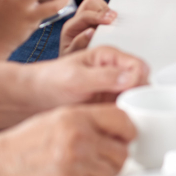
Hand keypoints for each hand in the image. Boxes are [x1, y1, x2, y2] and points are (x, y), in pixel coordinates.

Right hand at [0, 104, 135, 175]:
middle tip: (100, 156)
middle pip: (122, 150)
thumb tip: (123, 127)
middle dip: (115, 154)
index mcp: (76, 117)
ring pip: (113, 170)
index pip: (122, 119)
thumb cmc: (26, 144)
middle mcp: (78, 139)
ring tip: (83, 167)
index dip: (128, 130)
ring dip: (104, 171)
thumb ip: (91, 120)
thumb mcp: (59, 118)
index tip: (126, 135)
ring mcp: (75, 164)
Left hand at [31, 46, 148, 109]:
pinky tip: (114, 119)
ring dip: (132, 105)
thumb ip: (103, 77)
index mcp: (109, 56)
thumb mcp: (75, 78)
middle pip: (142, 81)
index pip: (138, 66)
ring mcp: (113, 86)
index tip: (129, 94)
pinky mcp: (110, 102)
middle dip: (138, 94)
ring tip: (118, 113)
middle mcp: (114, 70)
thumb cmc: (49, 82)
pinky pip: (127, 107)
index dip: (138, 81)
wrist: (33, 97)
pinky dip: (125, 113)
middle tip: (125, 106)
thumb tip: (130, 78)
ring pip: (137, 95)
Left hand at [60, 0, 116, 54]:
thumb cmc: (74, 59)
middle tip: (113, 19)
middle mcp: (78, 20)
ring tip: (113, 20)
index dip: (98, 16)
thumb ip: (79, 44)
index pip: (85, 15)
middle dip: (103, 9)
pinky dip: (110, 12)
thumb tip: (90, 31)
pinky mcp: (97, 20)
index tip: (110, 21)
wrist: (76, 65)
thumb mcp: (73, 55)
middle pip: (90, 3)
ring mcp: (88, 19)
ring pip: (97, 3)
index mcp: (71, 27)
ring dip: (107, 10)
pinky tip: (114, 21)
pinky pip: (104, 9)